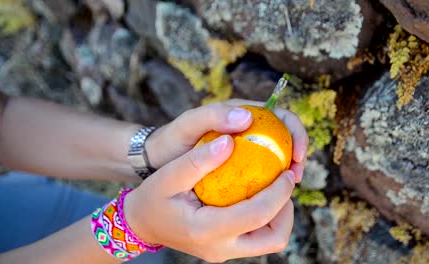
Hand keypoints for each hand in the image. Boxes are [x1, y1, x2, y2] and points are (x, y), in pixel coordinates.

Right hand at [125, 135, 299, 261]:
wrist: (141, 224)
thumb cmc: (152, 197)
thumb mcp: (168, 175)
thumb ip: (199, 159)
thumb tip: (231, 141)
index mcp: (206, 231)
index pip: (257, 215)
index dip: (279, 193)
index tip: (287, 171)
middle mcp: (220, 249)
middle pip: (274, 238)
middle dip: (286, 210)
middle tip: (283, 182)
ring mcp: (224, 252)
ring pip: (269, 241)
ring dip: (279, 215)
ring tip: (273, 187)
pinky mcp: (225, 249)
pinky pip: (257, 237)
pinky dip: (266, 217)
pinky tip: (258, 193)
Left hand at [146, 99, 308, 181]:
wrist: (155, 162)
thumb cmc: (171, 140)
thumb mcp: (187, 124)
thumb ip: (213, 116)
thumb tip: (248, 118)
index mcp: (243, 113)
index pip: (281, 117)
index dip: (296, 134)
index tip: (297, 156)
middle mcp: (249, 131)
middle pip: (285, 140)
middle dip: (297, 157)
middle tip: (295, 178)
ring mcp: (245, 152)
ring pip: (275, 161)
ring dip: (285, 175)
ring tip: (285, 193)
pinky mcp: (239, 171)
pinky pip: (260, 178)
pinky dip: (268, 188)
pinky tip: (267, 201)